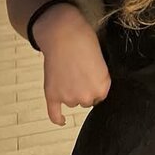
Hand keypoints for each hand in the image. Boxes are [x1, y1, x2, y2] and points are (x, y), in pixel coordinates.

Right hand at [35, 5, 111, 125]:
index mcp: (102, 87)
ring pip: (72, 102)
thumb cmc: (83, 40)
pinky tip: (61, 120)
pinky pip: (54, 113)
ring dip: (70, 92)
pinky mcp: (52, 95)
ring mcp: (68, 97)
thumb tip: (94, 83)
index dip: (95, 84)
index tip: (90, 75)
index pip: (101, 95)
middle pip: (87, 100)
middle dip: (84, 89)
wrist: (62, 33)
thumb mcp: (101, 58)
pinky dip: (57, 118)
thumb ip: (99, 76)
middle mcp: (86, 96)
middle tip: (78, 71)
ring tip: (68, 73)